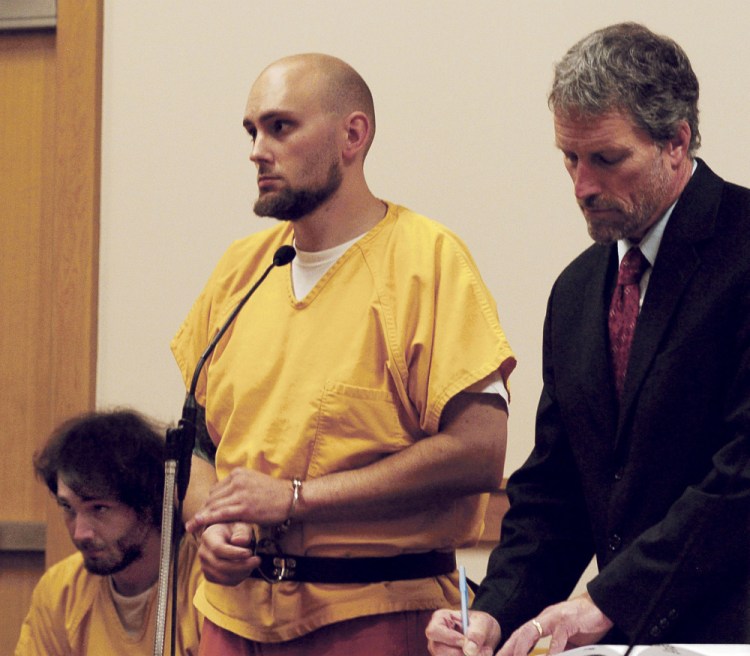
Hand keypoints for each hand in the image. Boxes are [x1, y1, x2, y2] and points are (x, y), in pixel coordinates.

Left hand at [186, 467, 291, 533]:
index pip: (217, 489)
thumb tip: (227, 496)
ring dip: (201, 516)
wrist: (291, 498)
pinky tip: (199, 523)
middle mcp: (237, 480)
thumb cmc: (275, 494)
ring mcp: (240, 493)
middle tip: (194, 522)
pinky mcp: (244, 507)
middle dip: (203, 510)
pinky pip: (221, 513)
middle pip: (213, 497)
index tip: (204, 512)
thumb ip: (240, 487)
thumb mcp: (254, 482)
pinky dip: (207, 519)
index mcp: (239, 473)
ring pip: (214, 506)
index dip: (209, 503)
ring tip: (191, 526)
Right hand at [196, 522, 260, 585]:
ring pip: (223, 577)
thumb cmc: (235, 530)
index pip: (218, 549)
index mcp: (208, 537)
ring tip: (253, 564)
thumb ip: (241, 532)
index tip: (249, 553)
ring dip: (241, 573)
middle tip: (257, 560)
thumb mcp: (240, 525)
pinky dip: (238, 578)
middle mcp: (203, 552)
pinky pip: (224, 582)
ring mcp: (205, 566)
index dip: (234, 553)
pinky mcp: (210, 576)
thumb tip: (239, 542)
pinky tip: (247, 569)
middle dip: (241, 565)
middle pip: (220, 565)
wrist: (227, 536)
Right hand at [426, 608, 500, 655]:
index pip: (434, 631)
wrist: (485, 637)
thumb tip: (469, 650)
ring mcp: (439, 652)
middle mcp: (436, 638)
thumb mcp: (483, 622)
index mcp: (440, 619)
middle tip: (481, 651)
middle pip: (439, 650)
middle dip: (462, 653)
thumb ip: (477, 633)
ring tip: (483, 651)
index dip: (450, 638)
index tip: (465, 642)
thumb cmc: (481, 624)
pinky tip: (478, 655)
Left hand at [497, 593, 612, 655]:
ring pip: (531, 631)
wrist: (602, 606)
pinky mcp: (568, 621)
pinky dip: (552, 650)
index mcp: (544, 621)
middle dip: (509, 647)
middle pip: (521, 632)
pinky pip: (557, 638)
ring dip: (521, 647)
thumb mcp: (569, 639)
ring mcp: (555, 618)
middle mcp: (546, 618)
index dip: (510, 646)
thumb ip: (560, 649)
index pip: (522, 634)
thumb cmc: (586, 621)